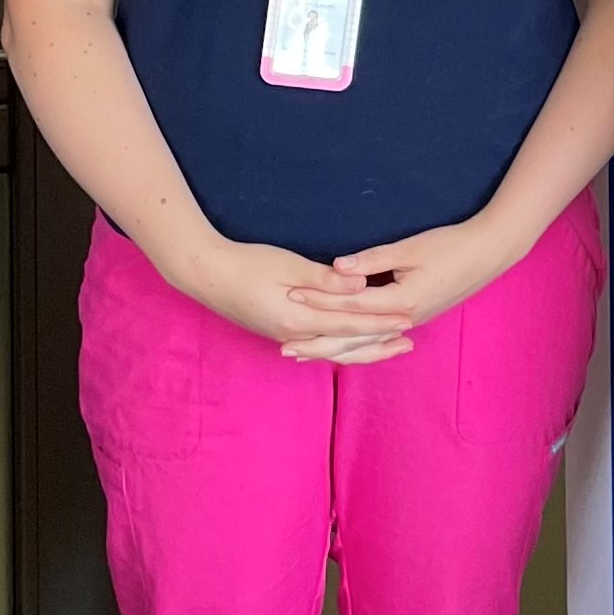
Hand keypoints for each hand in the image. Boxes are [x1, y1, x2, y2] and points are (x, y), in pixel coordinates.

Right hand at [164, 236, 416, 362]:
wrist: (204, 274)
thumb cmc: (246, 264)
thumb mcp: (288, 265)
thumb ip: (326, 278)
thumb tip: (361, 283)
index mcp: (298, 319)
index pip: (350, 323)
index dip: (381, 322)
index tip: (407, 320)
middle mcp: (294, 335)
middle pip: (345, 346)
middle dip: (378, 344)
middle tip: (408, 342)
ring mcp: (284, 336)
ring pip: (331, 351)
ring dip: (361, 350)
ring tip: (387, 347)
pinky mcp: (278, 332)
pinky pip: (317, 347)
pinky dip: (339, 348)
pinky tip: (349, 347)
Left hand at [289, 212, 523, 335]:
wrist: (489, 253)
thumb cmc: (451, 246)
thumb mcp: (411, 248)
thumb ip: (373, 260)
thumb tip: (338, 267)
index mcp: (401, 302)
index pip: (350, 307)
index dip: (318, 302)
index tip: (289, 298)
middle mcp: (404, 320)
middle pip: (353, 339)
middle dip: (317, 343)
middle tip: (284, 348)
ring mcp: (411, 322)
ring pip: (365, 345)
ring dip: (333, 350)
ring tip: (304, 355)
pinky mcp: (415, 318)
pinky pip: (377, 341)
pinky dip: (355, 346)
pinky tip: (341, 347)